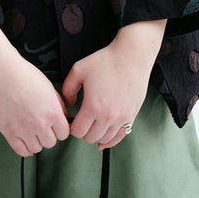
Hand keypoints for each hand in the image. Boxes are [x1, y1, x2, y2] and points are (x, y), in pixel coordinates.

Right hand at [0, 27, 69, 157]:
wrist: (4, 73)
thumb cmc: (25, 76)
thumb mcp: (49, 87)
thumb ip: (59, 105)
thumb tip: (64, 117)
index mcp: (52, 112)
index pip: (64, 134)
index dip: (60, 129)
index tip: (55, 126)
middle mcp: (40, 124)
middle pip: (51, 143)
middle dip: (48, 135)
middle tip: (42, 126)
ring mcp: (24, 130)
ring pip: (37, 148)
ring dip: (36, 141)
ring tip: (32, 130)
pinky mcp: (9, 133)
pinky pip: (21, 151)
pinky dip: (24, 148)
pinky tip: (24, 139)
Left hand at [61, 19, 165, 149]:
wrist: (131, 56)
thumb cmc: (105, 61)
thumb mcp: (78, 70)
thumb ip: (67, 89)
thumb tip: (69, 105)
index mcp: (92, 106)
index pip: (77, 131)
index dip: (71, 126)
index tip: (72, 119)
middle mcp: (108, 116)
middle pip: (90, 137)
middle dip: (83, 131)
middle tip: (82, 120)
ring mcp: (122, 118)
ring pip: (104, 139)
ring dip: (96, 134)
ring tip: (93, 124)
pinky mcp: (131, 115)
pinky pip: (120, 137)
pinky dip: (110, 141)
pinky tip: (104, 140)